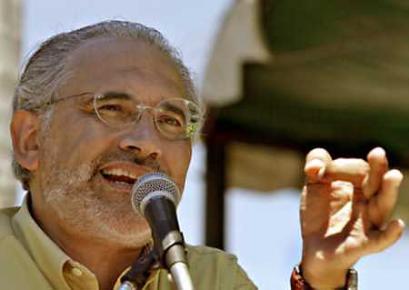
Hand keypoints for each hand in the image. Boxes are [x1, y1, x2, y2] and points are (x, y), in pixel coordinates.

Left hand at [300, 147, 404, 289]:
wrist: (314, 247)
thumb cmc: (319, 213)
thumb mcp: (314, 185)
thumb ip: (315, 165)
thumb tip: (314, 166)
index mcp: (360, 186)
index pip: (358, 168)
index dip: (339, 167)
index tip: (318, 173)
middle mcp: (368, 202)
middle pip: (377, 183)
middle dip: (377, 168)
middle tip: (378, 153)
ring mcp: (368, 222)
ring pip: (382, 206)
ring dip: (388, 191)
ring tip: (393, 175)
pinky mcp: (362, 244)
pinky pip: (379, 240)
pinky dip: (389, 235)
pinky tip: (397, 226)